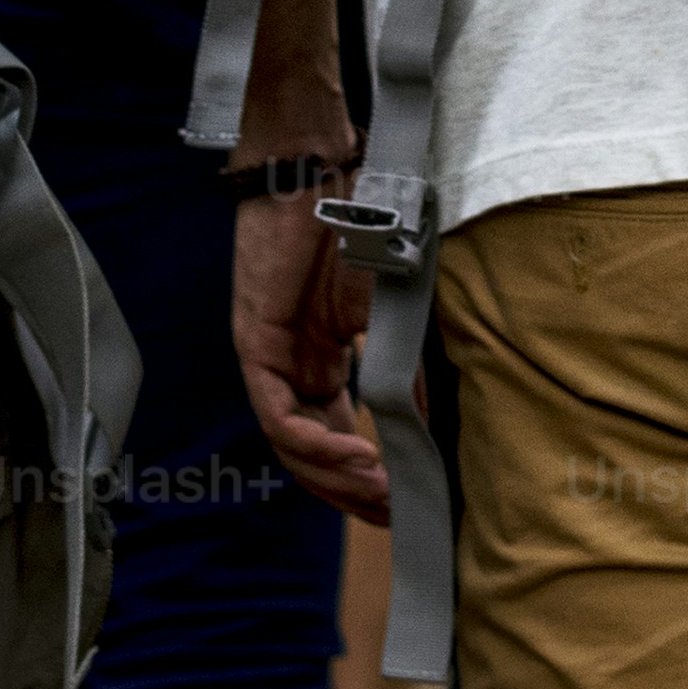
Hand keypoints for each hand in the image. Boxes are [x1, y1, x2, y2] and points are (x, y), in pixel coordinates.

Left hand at [232, 184, 388, 521]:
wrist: (319, 173)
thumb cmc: (360, 228)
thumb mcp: (392, 316)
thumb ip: (404, 372)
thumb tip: (432, 430)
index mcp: (322, 363)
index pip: (336, 438)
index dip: (366, 478)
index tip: (404, 504)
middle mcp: (292, 370)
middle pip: (310, 454)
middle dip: (351, 492)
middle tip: (393, 515)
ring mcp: (271, 360)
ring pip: (291, 445)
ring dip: (335, 475)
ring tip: (380, 489)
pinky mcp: (255, 346)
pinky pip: (277, 414)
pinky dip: (314, 441)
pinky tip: (354, 452)